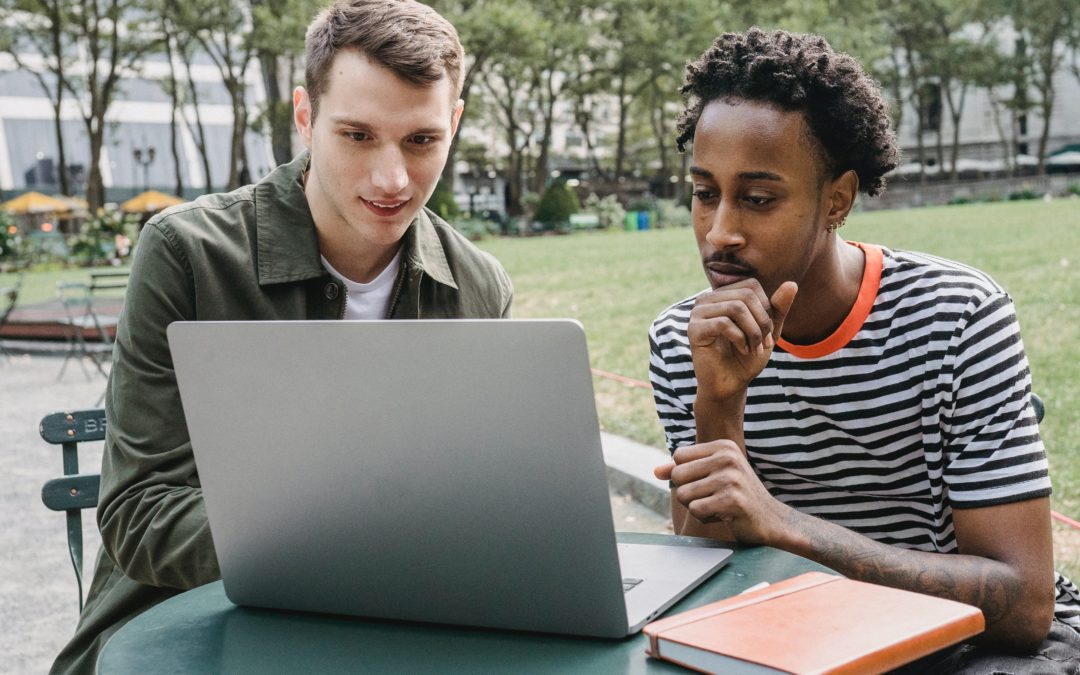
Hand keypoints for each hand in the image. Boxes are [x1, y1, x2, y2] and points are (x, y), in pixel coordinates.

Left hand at [654, 440, 791, 544]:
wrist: (772, 520)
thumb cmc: (738, 496)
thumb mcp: (713, 475)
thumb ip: (683, 470)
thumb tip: (655, 471)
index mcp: (723, 446)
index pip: (678, 456)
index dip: (685, 475)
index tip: (707, 482)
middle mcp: (727, 458)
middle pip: (677, 475)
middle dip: (688, 493)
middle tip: (712, 497)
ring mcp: (731, 478)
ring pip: (683, 495)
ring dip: (697, 507)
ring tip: (718, 506)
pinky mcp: (732, 500)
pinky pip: (695, 510)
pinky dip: (705, 518)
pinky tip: (724, 515)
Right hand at [689, 280, 797, 400]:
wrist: (730, 385)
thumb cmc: (747, 357)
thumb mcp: (768, 331)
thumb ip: (778, 308)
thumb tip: (792, 284)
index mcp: (723, 295)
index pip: (751, 286)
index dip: (766, 308)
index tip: (767, 333)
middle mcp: (707, 299)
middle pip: (745, 295)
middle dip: (762, 321)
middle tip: (763, 343)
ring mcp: (698, 313)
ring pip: (736, 308)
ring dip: (753, 332)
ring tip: (754, 348)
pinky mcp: (694, 329)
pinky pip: (723, 323)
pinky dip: (740, 338)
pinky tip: (742, 350)